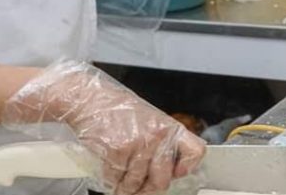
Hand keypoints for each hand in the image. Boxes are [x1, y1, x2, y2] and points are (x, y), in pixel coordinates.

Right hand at [2, 61, 205, 194]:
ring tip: (120, 176)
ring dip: (125, 187)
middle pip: (162, 181)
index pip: (195, 152)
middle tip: (139, 186)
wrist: (90, 99)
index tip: (177, 173)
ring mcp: (138, 145)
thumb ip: (162, 142)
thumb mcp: (149, 120)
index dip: (188, 167)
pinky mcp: (117, 152)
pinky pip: (116, 181)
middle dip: (148, 188)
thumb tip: (172, 169)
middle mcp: (157, 136)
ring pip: (135, 185)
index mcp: (169, 127)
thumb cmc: (117, 110)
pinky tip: (108, 168)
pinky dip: (110, 181)